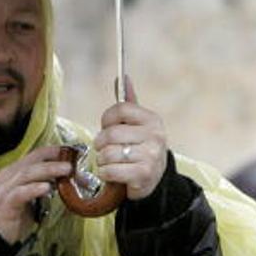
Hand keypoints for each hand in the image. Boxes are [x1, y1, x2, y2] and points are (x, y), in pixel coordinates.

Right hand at [0, 146, 71, 243]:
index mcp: (14, 172)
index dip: (53, 152)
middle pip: (32, 162)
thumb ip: (43, 185)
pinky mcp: (4, 204)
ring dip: (49, 170)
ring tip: (65, 170)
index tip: (71, 152)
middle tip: (71, 163)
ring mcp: (5, 189)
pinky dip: (34, 189)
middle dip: (54, 160)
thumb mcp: (30, 197)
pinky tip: (46, 188)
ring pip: (27, 173)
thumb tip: (67, 180)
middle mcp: (8, 176)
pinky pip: (20, 193)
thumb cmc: (13, 216)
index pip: (34, 155)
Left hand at [93, 77, 167, 199]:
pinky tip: (112, 173)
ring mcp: (151, 156)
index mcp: (152, 119)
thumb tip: (122, 76)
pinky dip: (105, 173)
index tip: (107, 127)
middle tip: (104, 148)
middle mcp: (155, 136)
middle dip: (101, 143)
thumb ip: (128, 103)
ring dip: (102, 160)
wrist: (154, 180)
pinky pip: (111, 171)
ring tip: (109, 162)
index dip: (107, 119)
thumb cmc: (139, 147)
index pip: (121, 109)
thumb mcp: (137, 124)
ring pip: (109, 153)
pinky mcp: (144, 174)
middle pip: (112, 133)